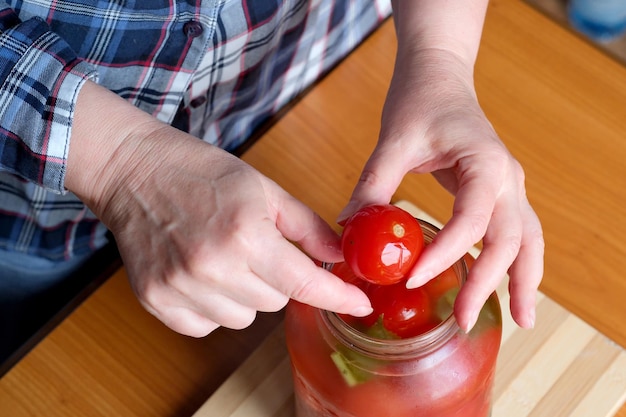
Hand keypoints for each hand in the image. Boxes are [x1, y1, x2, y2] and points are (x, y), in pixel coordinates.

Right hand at [67, 82, 371, 336]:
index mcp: (245, 234)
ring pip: (243, 318)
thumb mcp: (263, 189)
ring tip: (224, 257)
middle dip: (278, 279)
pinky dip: (214, 306)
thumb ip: (306, 226)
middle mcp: (213, 267)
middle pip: (276, 302)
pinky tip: (202, 273)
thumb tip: (339, 255)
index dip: (337, 296)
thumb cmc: (201, 172)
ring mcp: (181, 288)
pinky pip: (206, 326)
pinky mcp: (157, 301)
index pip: (304, 282)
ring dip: (246, 295)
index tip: (359, 305)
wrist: (134, 170)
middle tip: (258, 248)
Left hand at [338, 49, 543, 331]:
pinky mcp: (500, 191)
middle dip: (490, 283)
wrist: (440, 76)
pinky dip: (517, 262)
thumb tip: (348, 227)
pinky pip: (518, 232)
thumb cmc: (419, 100)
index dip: (445, 254)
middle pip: (511, 240)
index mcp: (485, 163)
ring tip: (520, 321)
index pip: (471, 220)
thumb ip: (374, 184)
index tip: (414, 278)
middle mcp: (507, 177)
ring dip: (524, 280)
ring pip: (528, 240)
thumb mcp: (394, 141)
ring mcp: (509, 185)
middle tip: (464, 320)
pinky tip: (509, 288)